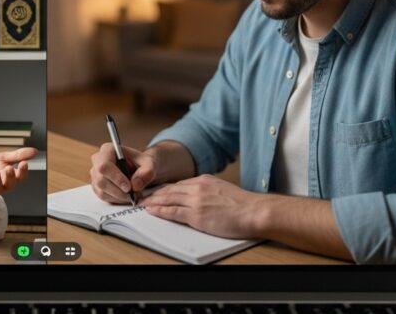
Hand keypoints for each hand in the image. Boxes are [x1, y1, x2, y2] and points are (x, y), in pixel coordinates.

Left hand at [0, 147, 36, 199]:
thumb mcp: (3, 158)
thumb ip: (18, 155)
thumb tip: (35, 151)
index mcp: (11, 176)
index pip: (21, 176)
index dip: (24, 171)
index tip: (24, 163)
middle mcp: (5, 184)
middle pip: (14, 183)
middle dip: (15, 175)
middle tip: (12, 167)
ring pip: (5, 187)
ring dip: (7, 178)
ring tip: (6, 169)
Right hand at [89, 143, 156, 203]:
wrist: (141, 170)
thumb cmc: (143, 164)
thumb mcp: (150, 165)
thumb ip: (146, 173)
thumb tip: (135, 185)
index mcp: (108, 149)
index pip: (104, 166)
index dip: (116, 178)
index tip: (129, 187)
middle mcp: (98, 160)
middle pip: (101, 180)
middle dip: (118, 191)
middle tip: (132, 195)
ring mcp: (96, 174)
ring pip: (101, 191)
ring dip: (118, 197)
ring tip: (131, 195)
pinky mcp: (97, 186)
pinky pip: (103, 197)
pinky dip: (116, 199)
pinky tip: (125, 196)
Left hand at [140, 175, 263, 238]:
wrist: (254, 211)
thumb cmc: (244, 205)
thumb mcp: (223, 190)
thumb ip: (210, 191)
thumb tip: (202, 198)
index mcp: (204, 181)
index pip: (179, 184)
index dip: (165, 189)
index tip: (156, 192)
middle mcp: (197, 188)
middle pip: (170, 190)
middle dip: (154, 194)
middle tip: (142, 196)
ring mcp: (196, 201)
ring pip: (167, 199)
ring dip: (152, 202)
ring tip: (141, 204)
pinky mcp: (196, 214)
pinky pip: (172, 212)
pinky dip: (160, 211)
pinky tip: (151, 211)